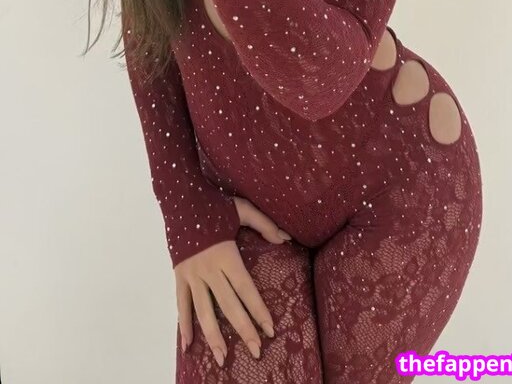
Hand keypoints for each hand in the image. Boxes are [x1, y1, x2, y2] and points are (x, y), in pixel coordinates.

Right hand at [175, 196, 291, 365]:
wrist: (180, 199)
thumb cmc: (214, 204)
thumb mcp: (242, 209)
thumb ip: (264, 224)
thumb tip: (286, 238)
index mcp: (226, 256)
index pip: (246, 289)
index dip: (258, 310)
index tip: (270, 329)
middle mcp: (209, 270)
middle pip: (229, 306)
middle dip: (244, 330)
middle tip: (256, 351)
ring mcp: (192, 275)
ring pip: (204, 311)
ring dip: (214, 336)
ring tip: (223, 358)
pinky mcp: (179, 276)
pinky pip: (181, 304)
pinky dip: (184, 325)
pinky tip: (189, 345)